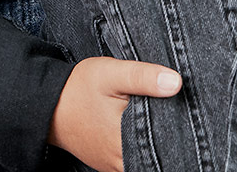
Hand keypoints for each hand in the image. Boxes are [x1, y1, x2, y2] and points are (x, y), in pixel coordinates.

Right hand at [48, 57, 181, 171]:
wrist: (47, 106)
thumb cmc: (77, 89)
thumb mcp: (110, 74)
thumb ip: (142, 77)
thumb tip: (176, 83)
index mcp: (125, 141)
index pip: (168, 143)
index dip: (182, 129)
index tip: (188, 113)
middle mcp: (122, 160)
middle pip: (161, 153)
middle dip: (171, 135)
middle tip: (176, 113)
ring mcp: (115, 165)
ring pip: (148, 158)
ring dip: (157, 141)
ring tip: (159, 119)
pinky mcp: (111, 163)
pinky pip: (135, 158)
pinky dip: (143, 145)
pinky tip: (145, 128)